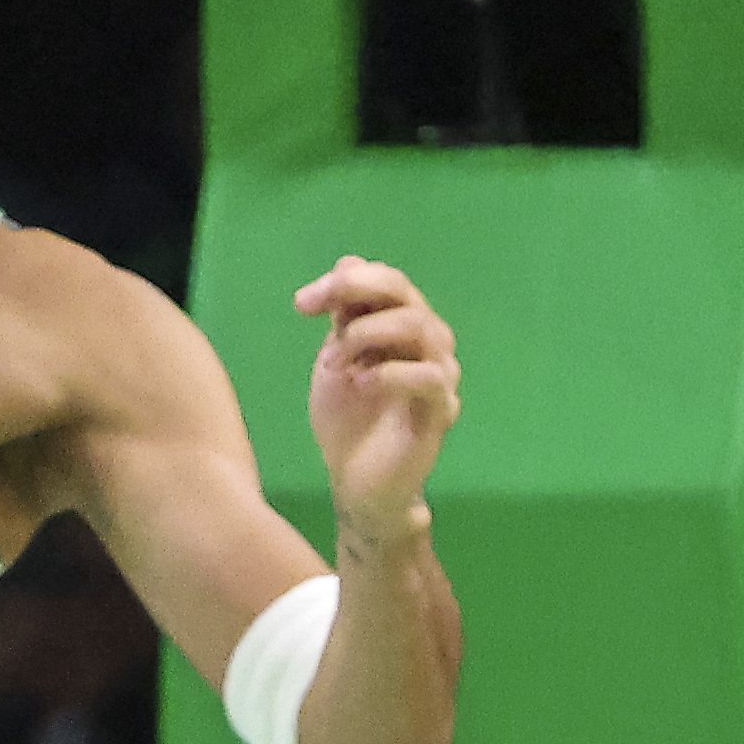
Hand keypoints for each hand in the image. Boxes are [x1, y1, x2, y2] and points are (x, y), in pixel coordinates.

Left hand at [295, 256, 461, 548]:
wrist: (355, 481)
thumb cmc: (349, 418)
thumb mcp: (337, 357)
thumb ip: (345, 314)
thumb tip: (349, 262)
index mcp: (402, 328)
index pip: (388, 281)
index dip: (345, 280)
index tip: (302, 304)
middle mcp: (429, 346)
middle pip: (405, 293)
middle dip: (354, 292)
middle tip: (314, 312)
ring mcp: (439, 378)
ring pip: (421, 326)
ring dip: (367, 334)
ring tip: (337, 362)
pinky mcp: (440, 413)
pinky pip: (430, 377)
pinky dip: (390, 373)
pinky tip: (360, 384)